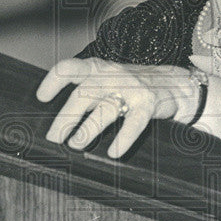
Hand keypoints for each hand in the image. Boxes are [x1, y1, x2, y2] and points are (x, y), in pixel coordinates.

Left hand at [36, 58, 199, 157]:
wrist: (178, 84)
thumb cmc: (135, 86)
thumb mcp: (109, 80)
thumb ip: (87, 91)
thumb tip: (59, 119)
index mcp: (99, 69)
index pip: (70, 68)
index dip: (53, 80)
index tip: (41, 97)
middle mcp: (113, 76)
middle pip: (83, 95)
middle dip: (66, 117)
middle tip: (53, 137)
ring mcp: (132, 89)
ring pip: (105, 110)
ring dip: (87, 129)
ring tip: (75, 144)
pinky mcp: (149, 104)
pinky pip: (133, 123)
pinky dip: (123, 138)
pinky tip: (113, 152)